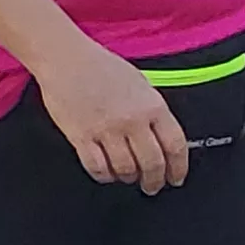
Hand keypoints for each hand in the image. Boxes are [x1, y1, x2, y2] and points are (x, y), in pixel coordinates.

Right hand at [36, 43, 186, 193]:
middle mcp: (132, 119)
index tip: (175, 177)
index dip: (178, 168)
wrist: (66, 59)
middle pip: (152, 163)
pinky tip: (106, 171)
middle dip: (154, 181)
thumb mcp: (140, 84)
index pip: (175, 146)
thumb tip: (163, 141)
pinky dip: (104, 175)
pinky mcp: (81, 137)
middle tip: (152, 185)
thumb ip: (153, 112)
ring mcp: (106, 130)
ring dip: (129, 177)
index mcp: (151, 105)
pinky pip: (98, 168)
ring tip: (127, 175)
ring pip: (126, 169)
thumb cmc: (101, 67)